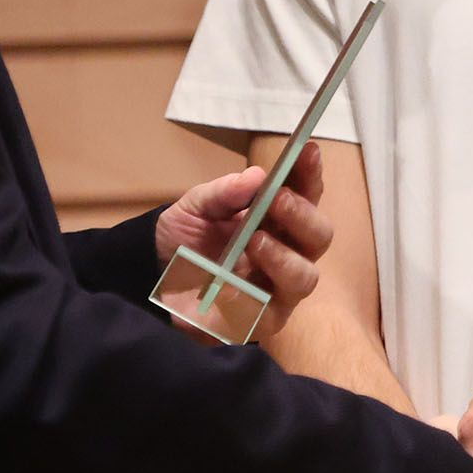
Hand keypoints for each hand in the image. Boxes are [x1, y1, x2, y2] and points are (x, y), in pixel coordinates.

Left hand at [154, 144, 331, 309]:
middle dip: (303, 216)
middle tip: (277, 199)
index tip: (307, 151)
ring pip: (306, 277)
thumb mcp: (194, 209)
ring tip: (256, 242)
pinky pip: (271, 313)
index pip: (306, 195)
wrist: (153, 282)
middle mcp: (287, 253)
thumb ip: (222, 194)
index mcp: (277, 220)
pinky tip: (231, 286)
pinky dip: (252, 297)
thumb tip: (257, 176)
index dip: (311, 174)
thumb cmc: (184, 241)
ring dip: (284, 257)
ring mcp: (278, 289)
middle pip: (320, 236)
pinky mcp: (261, 321)